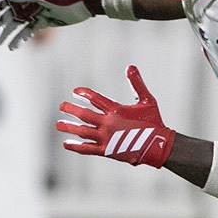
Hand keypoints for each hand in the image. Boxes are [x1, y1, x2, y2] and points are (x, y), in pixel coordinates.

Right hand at [0, 0, 91, 49]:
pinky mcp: (42, 21)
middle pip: (8, 15)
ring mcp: (34, 13)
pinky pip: (27, 30)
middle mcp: (28, 4)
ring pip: (16, 24)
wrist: (82, 2)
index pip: (5, 1)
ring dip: (7, 34)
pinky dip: (20, 38)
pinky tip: (14, 46)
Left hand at [55, 65, 174, 167]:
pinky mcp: (107, 151)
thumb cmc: (154, 121)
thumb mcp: (147, 100)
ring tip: (58, 124)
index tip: (75, 91)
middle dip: (71, 109)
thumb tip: (130, 66)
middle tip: (62, 106)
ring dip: (69, 127)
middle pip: (85, 115)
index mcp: (117, 110)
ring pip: (83, 131)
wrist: (158, 145)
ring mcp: (106, 138)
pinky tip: (66, 144)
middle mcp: (109, 123)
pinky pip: (88, 148)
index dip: (84, 94)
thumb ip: (137, 83)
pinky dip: (76, 147)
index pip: (95, 99)